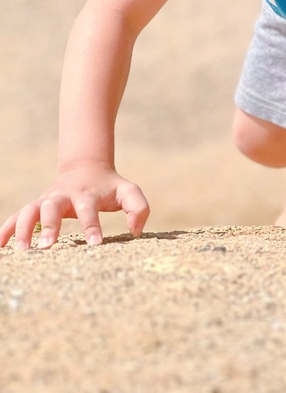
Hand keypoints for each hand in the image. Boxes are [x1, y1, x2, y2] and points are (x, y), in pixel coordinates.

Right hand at [0, 163, 148, 249]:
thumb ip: (138, 208)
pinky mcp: (36, 206)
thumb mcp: (129, 192)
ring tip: (23, 251)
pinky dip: (7, 229)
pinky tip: (0, 246)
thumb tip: (136, 232)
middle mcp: (63, 196)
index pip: (89, 210)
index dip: (92, 227)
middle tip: (48, 247)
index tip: (95, 245)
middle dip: (49, 226)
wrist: (87, 169)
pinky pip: (16, 217)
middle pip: (52, 207)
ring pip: (29, 211)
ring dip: (23, 228)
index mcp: (86, 194)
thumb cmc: (110, 186)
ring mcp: (46, 200)